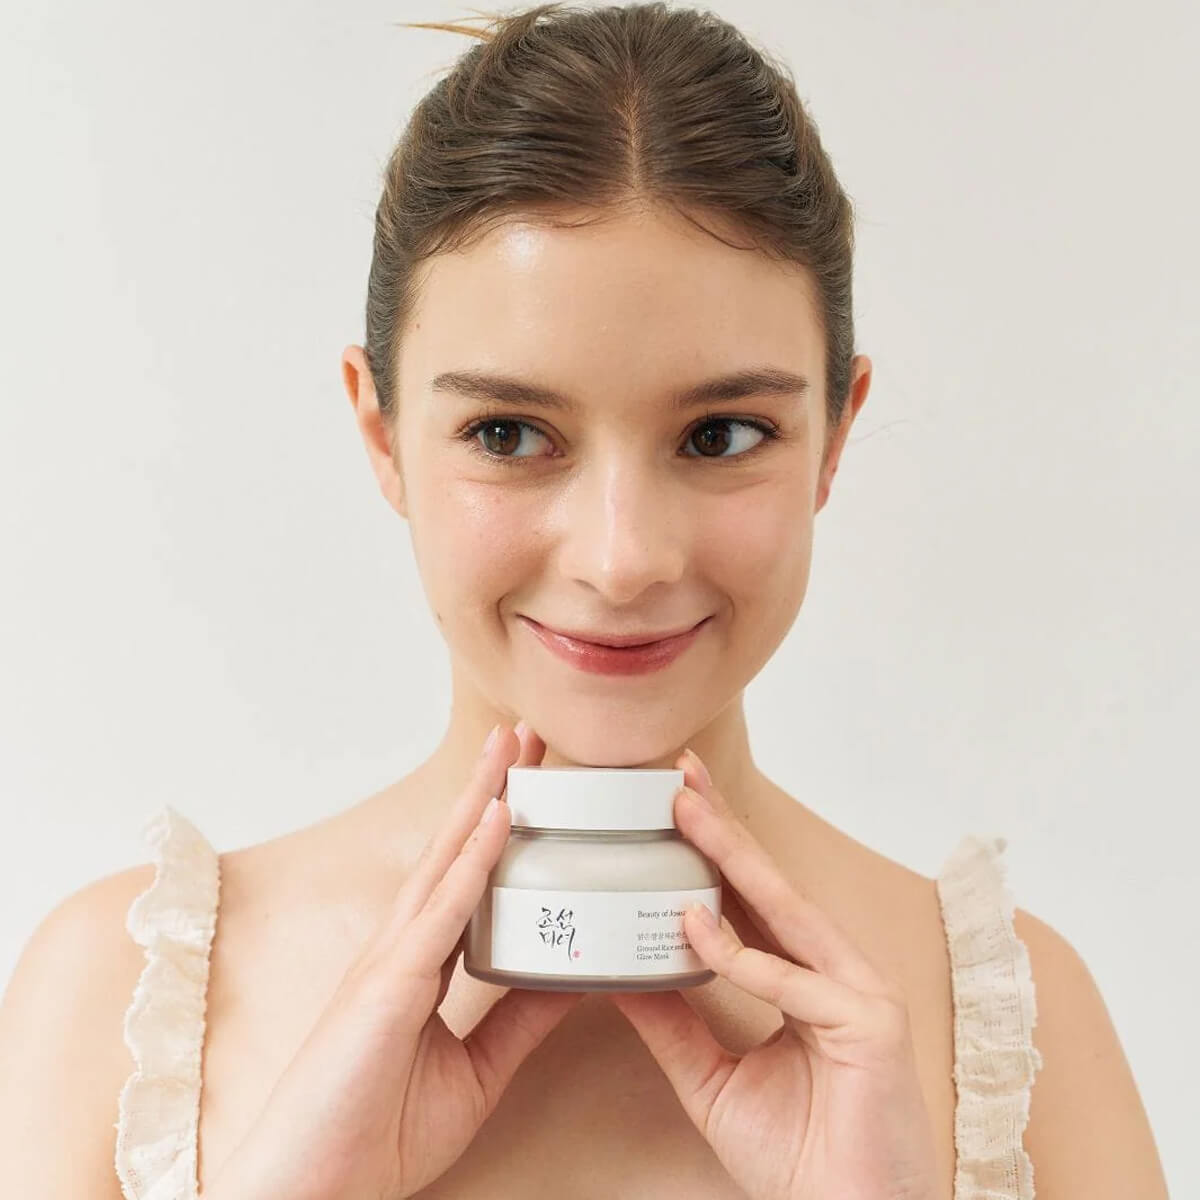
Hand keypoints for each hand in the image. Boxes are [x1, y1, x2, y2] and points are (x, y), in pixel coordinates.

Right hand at [204, 722, 584, 1199]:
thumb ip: (521, 1023)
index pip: (468, 878)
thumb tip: (576, 980)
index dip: (499, 828)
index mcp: (420, 965)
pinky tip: (500, 819)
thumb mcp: (477, 1073)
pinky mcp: (387, 984)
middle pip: (454, 850)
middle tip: (524, 736)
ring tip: (513, 747)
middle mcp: (403, 947)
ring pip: (445, 861)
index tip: (532, 784)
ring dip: (483, 799)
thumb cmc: (375, 1135)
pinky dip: (472, 861)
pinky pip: (440, 911)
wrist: (315, 1191)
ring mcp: (391, 959)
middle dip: (491, 789)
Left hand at [610, 749, 943, 1199]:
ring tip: (685, 811)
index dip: (712, 848)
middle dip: (721, 827)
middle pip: (768, 887)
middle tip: (678, 775)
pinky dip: (743, 956)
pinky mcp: (872, 1025)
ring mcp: (860, 992)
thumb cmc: (800, 1156)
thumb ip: (673, 1023)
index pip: (749, 900)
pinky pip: (794, 984)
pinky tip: (694, 926)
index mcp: (804, 978)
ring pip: (786, 912)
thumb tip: (618, 973)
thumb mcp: (712, 1079)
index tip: (671, 802)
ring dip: (732, 858)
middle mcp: (835, 971)